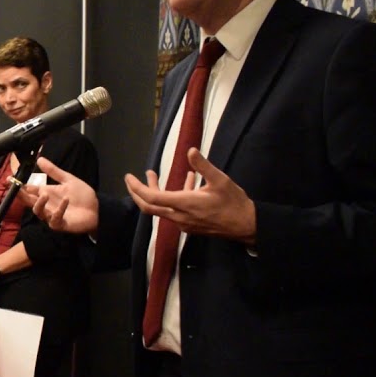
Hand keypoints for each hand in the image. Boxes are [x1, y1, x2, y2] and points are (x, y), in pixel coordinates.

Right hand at [22, 156, 98, 234]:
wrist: (97, 209)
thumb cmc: (82, 196)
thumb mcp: (68, 180)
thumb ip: (53, 171)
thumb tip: (40, 159)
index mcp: (46, 193)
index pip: (29, 190)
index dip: (19, 185)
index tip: (9, 180)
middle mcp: (46, 205)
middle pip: (29, 201)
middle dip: (21, 196)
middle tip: (18, 189)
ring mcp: (51, 215)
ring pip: (38, 212)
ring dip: (39, 204)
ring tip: (44, 194)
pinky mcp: (60, 224)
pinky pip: (55, 219)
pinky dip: (59, 210)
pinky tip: (65, 201)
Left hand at [125, 148, 256, 243]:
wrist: (246, 226)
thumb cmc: (234, 203)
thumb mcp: (221, 180)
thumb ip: (203, 165)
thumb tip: (190, 150)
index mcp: (184, 204)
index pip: (151, 197)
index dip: (137, 187)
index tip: (129, 177)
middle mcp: (179, 216)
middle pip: (149, 206)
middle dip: (136, 192)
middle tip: (130, 179)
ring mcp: (184, 222)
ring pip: (161, 208)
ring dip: (155, 192)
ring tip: (153, 174)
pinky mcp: (190, 225)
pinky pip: (174, 210)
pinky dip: (172, 196)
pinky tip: (186, 181)